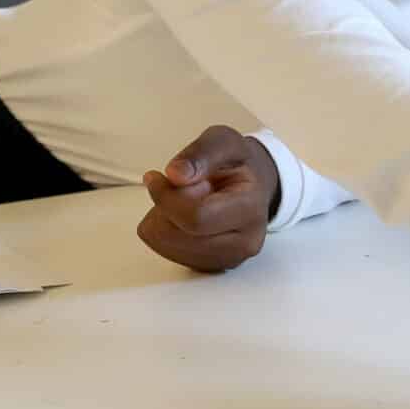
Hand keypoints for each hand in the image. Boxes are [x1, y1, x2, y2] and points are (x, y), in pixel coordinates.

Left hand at [138, 125, 278, 271]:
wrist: (253, 185)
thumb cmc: (237, 164)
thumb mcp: (222, 141)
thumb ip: (200, 153)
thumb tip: (175, 174)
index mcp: (250, 210)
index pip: (195, 217)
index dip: (166, 197)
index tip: (156, 177)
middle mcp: (244, 243)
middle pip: (177, 236)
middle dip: (164, 207)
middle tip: (177, 187)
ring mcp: (228, 260)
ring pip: (166, 246)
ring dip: (162, 219)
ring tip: (182, 200)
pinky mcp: (210, 266)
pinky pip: (166, 254)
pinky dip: (164, 232)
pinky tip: (180, 217)